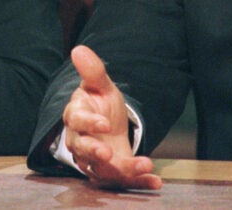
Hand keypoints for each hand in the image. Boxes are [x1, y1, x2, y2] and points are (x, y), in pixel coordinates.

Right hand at [62, 45, 160, 189]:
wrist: (108, 124)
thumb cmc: (100, 103)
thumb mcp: (101, 85)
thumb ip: (93, 71)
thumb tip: (79, 49)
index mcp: (75, 117)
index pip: (77, 122)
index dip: (89, 124)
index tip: (105, 124)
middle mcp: (80, 142)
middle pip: (83, 151)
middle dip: (95, 154)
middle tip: (109, 155)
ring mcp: (93, 161)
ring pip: (103, 170)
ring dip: (123, 171)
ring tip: (145, 165)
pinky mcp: (109, 173)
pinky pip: (121, 181)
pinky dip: (138, 182)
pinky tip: (155, 181)